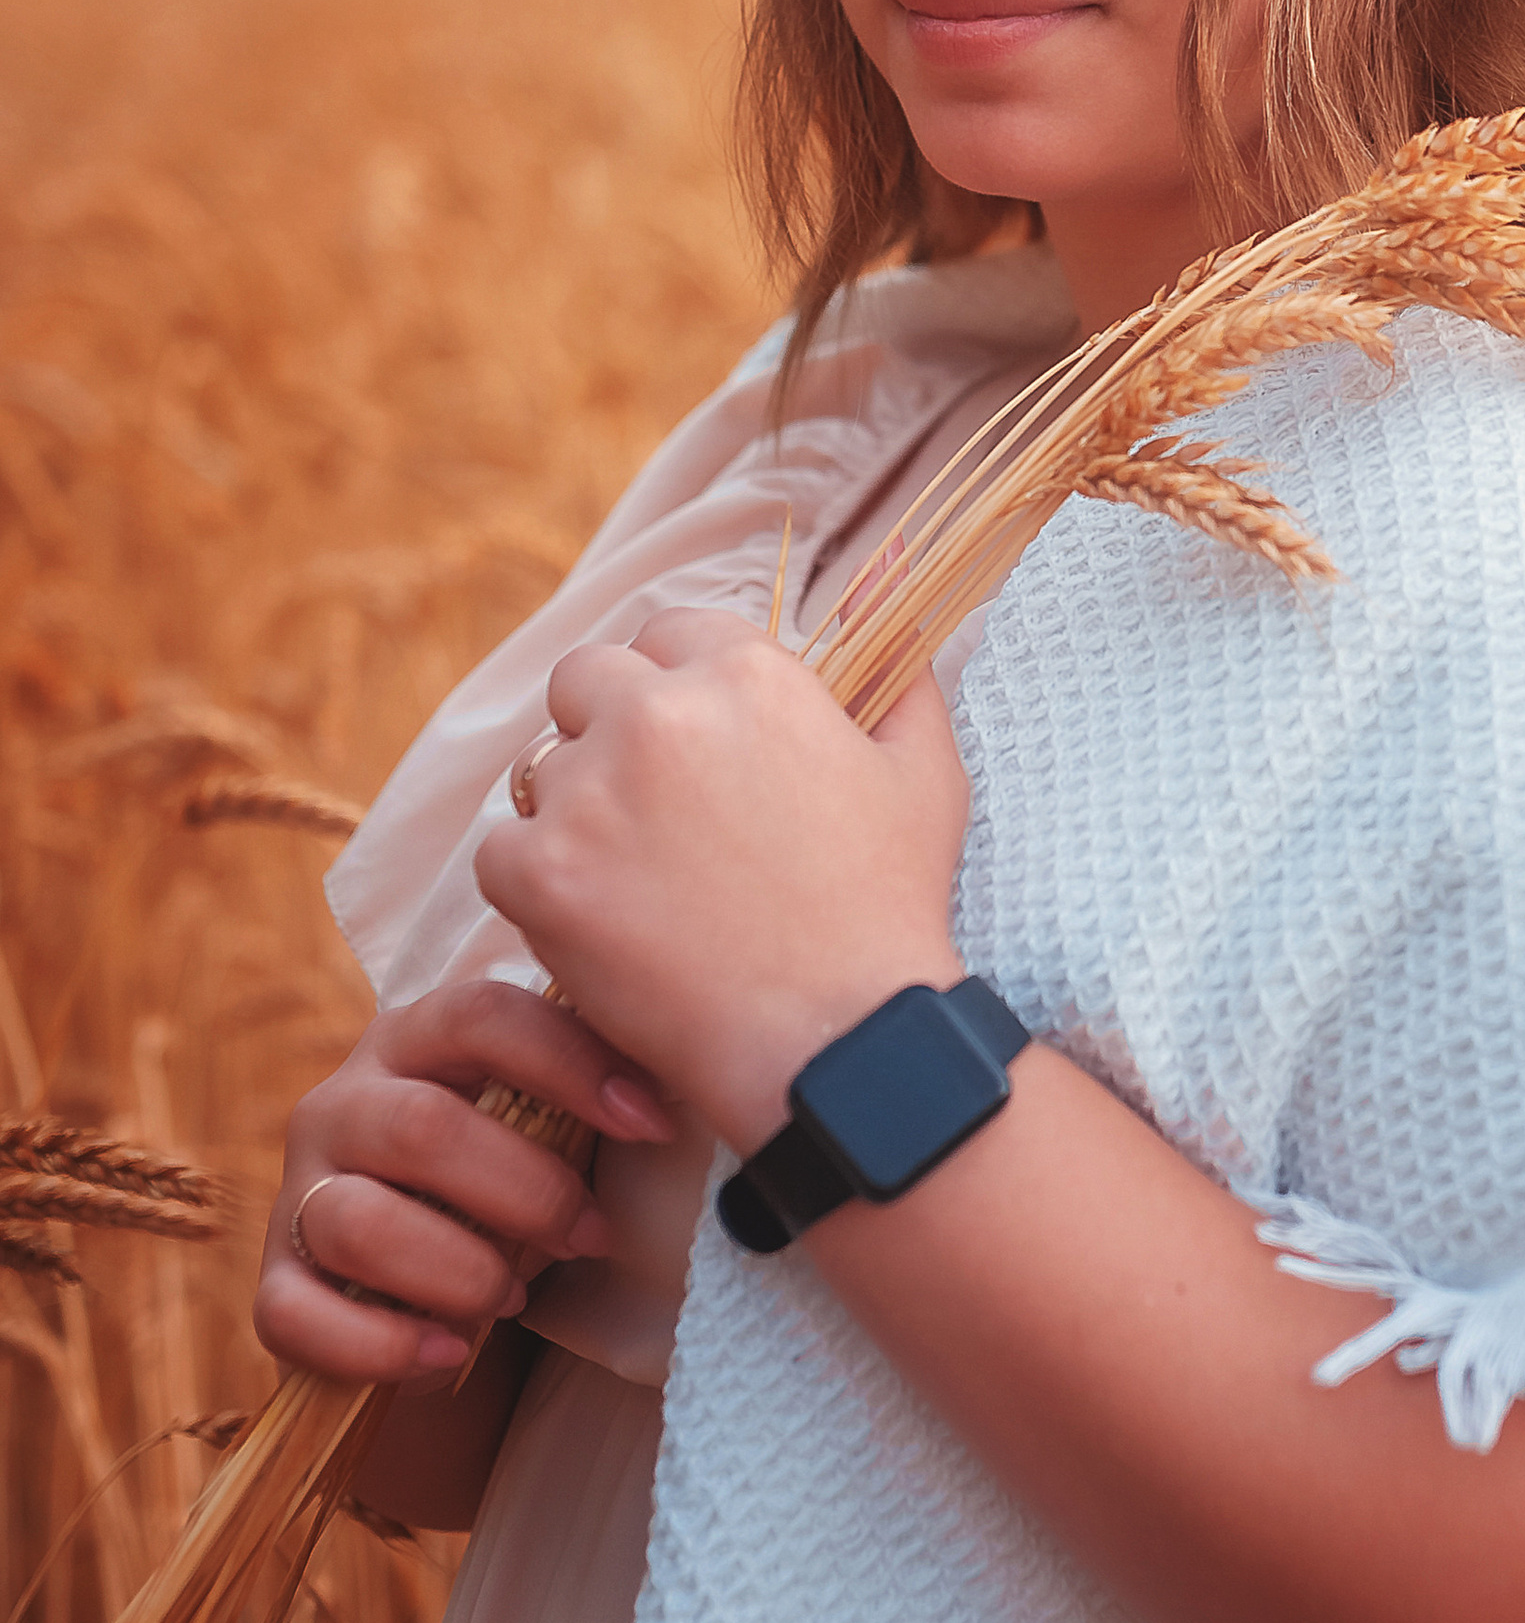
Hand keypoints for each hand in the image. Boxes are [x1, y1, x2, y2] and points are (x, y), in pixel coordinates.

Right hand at [254, 975, 672, 1385]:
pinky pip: (299, 1317)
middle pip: (422, 1129)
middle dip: (527, 1192)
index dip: (572, 1063)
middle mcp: (342, 1104)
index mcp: (416, 1040)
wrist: (425, 1290)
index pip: (485, 1016)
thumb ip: (592, 1088)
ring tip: (515, 1296)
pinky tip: (448, 1353)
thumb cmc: (507, 1184)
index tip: (655, 1122)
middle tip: (591, 1237)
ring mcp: (298, 1194)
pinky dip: (383, 1345)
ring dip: (459, 1270)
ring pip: (359, 1224)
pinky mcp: (273, 1285)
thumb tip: (692, 1074)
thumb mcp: (547, 1124)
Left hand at [473, 610, 973, 1151]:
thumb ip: (902, 676)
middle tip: (650, 810)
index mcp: (746, 674)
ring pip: (541, 770)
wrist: (834, 1041)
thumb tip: (887, 581)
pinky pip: (502, 852)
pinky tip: (600, 924)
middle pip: (585, 678)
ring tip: (635, 880)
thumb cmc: (886, 910)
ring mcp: (590, 793)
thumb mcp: (924, 774)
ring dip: (576, 811)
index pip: (669, 633)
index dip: (679, 687)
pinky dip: (537, 886)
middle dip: (607, 727)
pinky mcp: (541, 874)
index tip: (695, 748)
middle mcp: (658, 714)